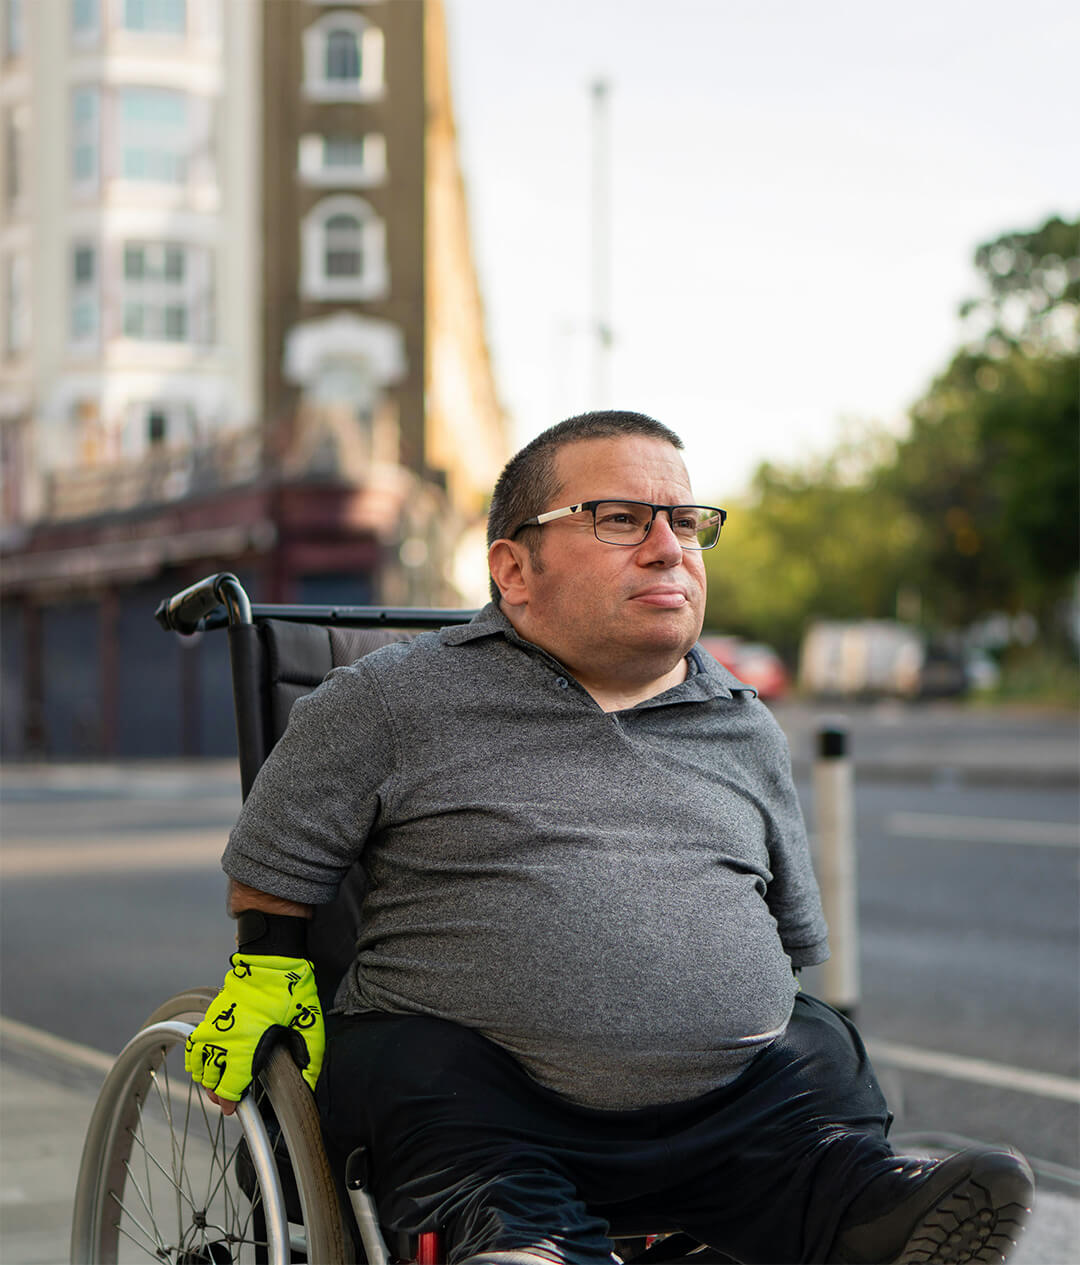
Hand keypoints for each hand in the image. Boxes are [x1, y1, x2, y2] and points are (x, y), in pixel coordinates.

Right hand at [184, 953, 323, 1104]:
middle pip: (210, 1079)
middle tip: (227, 1099)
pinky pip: (194, 1045)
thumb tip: (308, 1087)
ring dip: (205, 1078)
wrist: (273, 960)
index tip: (233, 1109)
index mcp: (248, 1046)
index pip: (228, 1087)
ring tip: (216, 1084)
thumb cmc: (292, 993)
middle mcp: (225, 1039)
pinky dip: (196, 1059)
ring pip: (198, 1064)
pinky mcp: (211, 1016)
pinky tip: (205, 1063)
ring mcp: (215, 1027)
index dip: (230, 1103)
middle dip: (217, 1093)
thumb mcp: (309, 1028)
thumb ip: (309, 1061)